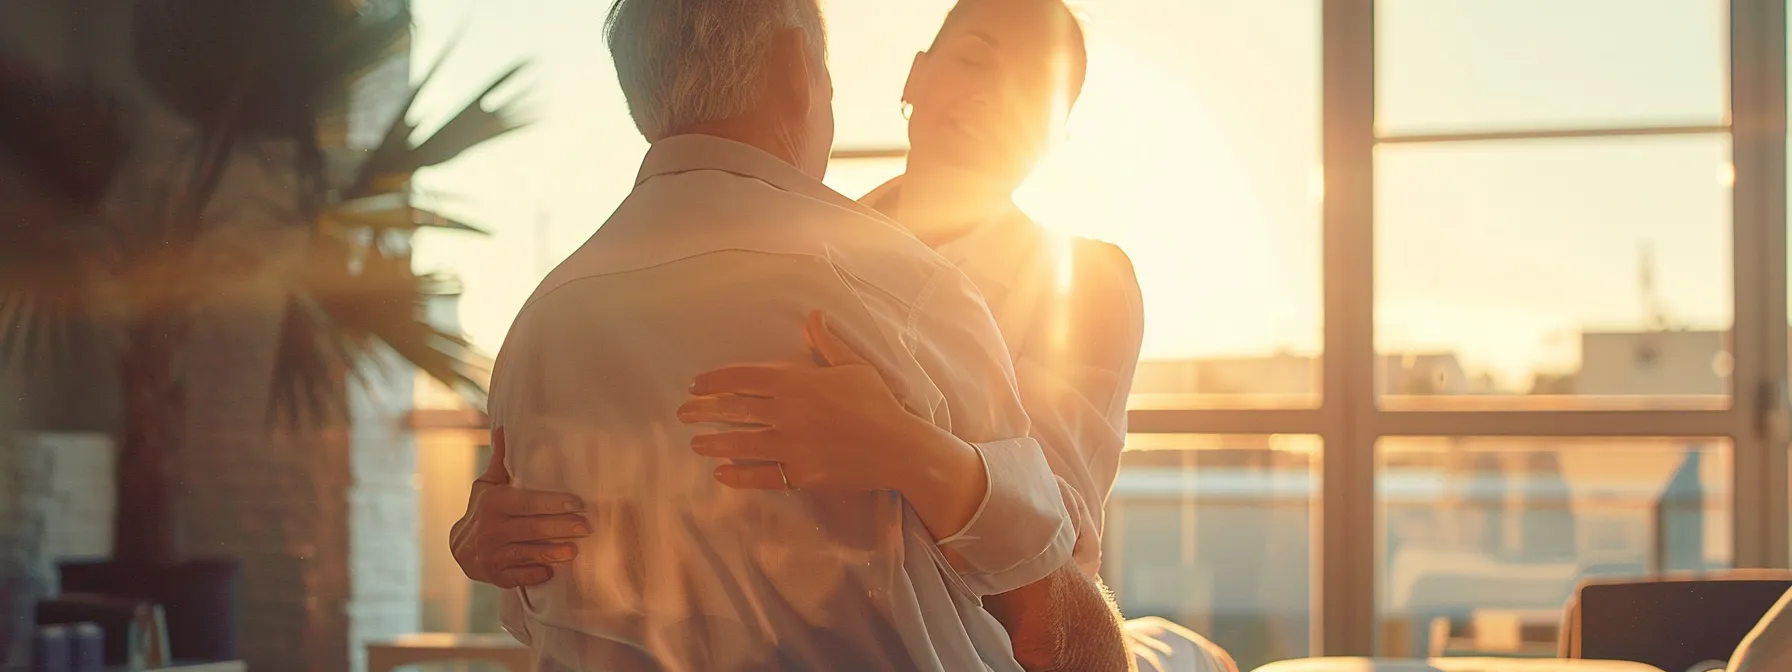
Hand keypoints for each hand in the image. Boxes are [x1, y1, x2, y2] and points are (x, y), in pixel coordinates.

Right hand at [449, 427, 590, 587]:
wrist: (460, 548)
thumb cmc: (484, 509)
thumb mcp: (488, 485)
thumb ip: (501, 461)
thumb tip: (503, 427)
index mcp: (492, 502)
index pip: (526, 502)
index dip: (552, 503)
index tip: (577, 503)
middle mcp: (489, 528)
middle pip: (531, 528)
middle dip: (560, 527)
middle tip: (588, 527)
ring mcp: (491, 554)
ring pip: (526, 552)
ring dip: (551, 552)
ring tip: (575, 550)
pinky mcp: (494, 576)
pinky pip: (517, 576)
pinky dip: (533, 574)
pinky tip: (550, 572)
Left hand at [677, 311, 931, 491]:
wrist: (900, 447)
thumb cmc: (879, 403)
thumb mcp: (854, 365)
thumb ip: (826, 342)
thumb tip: (812, 316)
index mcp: (797, 381)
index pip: (743, 377)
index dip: (714, 381)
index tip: (696, 385)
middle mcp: (788, 412)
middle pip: (734, 409)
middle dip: (703, 411)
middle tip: (683, 413)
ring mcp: (792, 445)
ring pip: (741, 443)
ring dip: (713, 443)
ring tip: (695, 443)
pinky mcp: (800, 473)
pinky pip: (761, 475)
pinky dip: (738, 475)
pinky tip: (721, 474)